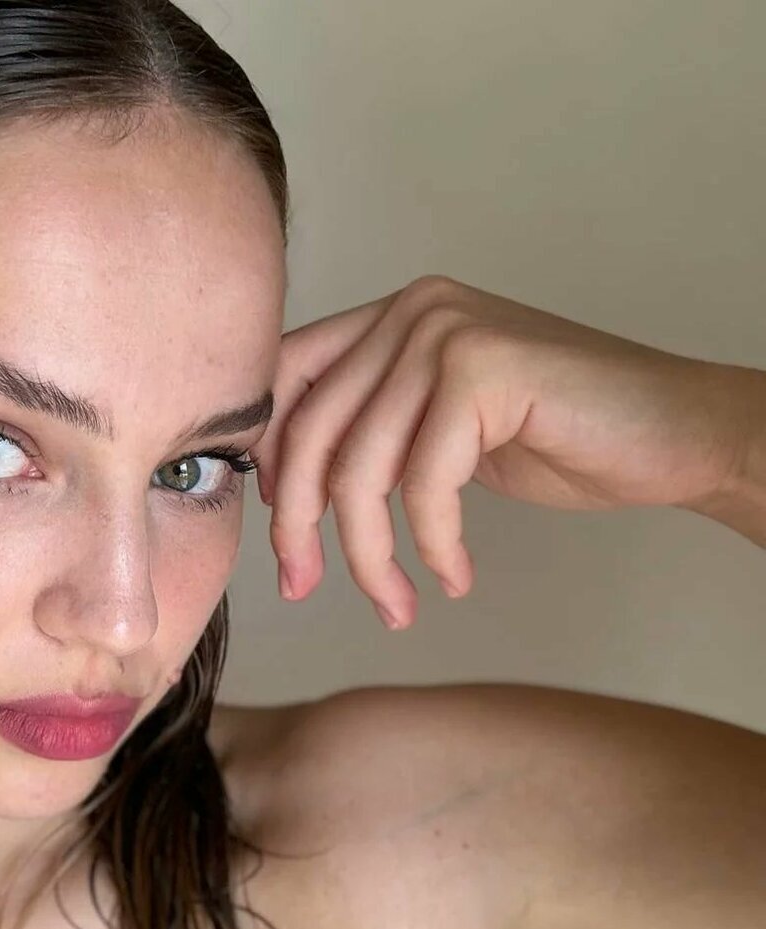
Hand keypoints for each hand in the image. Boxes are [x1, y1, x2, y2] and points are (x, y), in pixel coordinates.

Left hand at [251, 275, 750, 628]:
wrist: (672, 431)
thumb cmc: (559, 436)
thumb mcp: (440, 428)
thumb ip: (374, 433)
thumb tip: (287, 489)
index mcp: (390, 319)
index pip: (287, 384)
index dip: (267, 462)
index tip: (283, 532)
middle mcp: (410, 312)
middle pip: (310, 433)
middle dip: (298, 527)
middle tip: (302, 587)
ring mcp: (446, 334)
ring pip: (361, 470)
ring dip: (369, 557)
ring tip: (394, 604)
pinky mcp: (484, 371)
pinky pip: (424, 485)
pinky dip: (434, 546)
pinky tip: (453, 576)